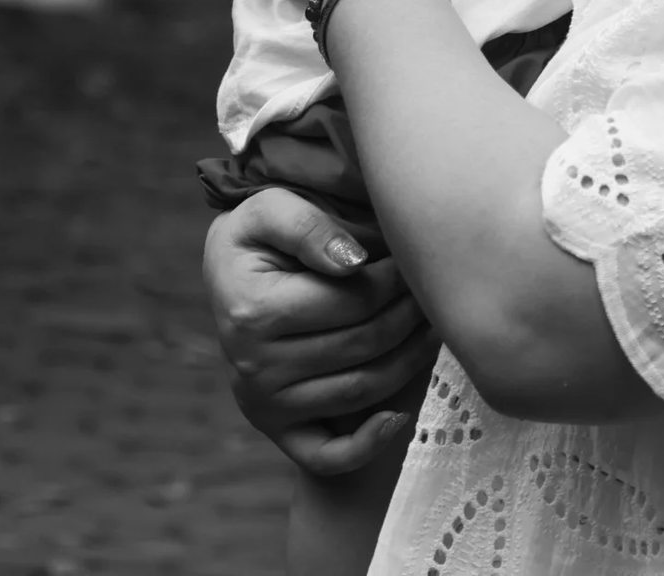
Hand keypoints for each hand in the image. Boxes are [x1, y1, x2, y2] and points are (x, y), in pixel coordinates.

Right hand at [203, 189, 439, 475]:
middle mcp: (254, 366)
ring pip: (360, 390)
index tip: (415, 256)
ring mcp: (265, 403)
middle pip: (363, 345)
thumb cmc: (260, 236)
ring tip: (433, 325)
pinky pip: (327, 455)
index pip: (352, 300)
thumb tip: (352, 262)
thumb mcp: (270, 208)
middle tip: (432, 288)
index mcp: (253, 311)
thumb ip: (308, 226)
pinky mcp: (278, 429)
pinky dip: (369, 444)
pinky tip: (400, 416)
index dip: (395, 277)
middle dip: (409, 314)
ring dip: (409, 360)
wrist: (230, 276)